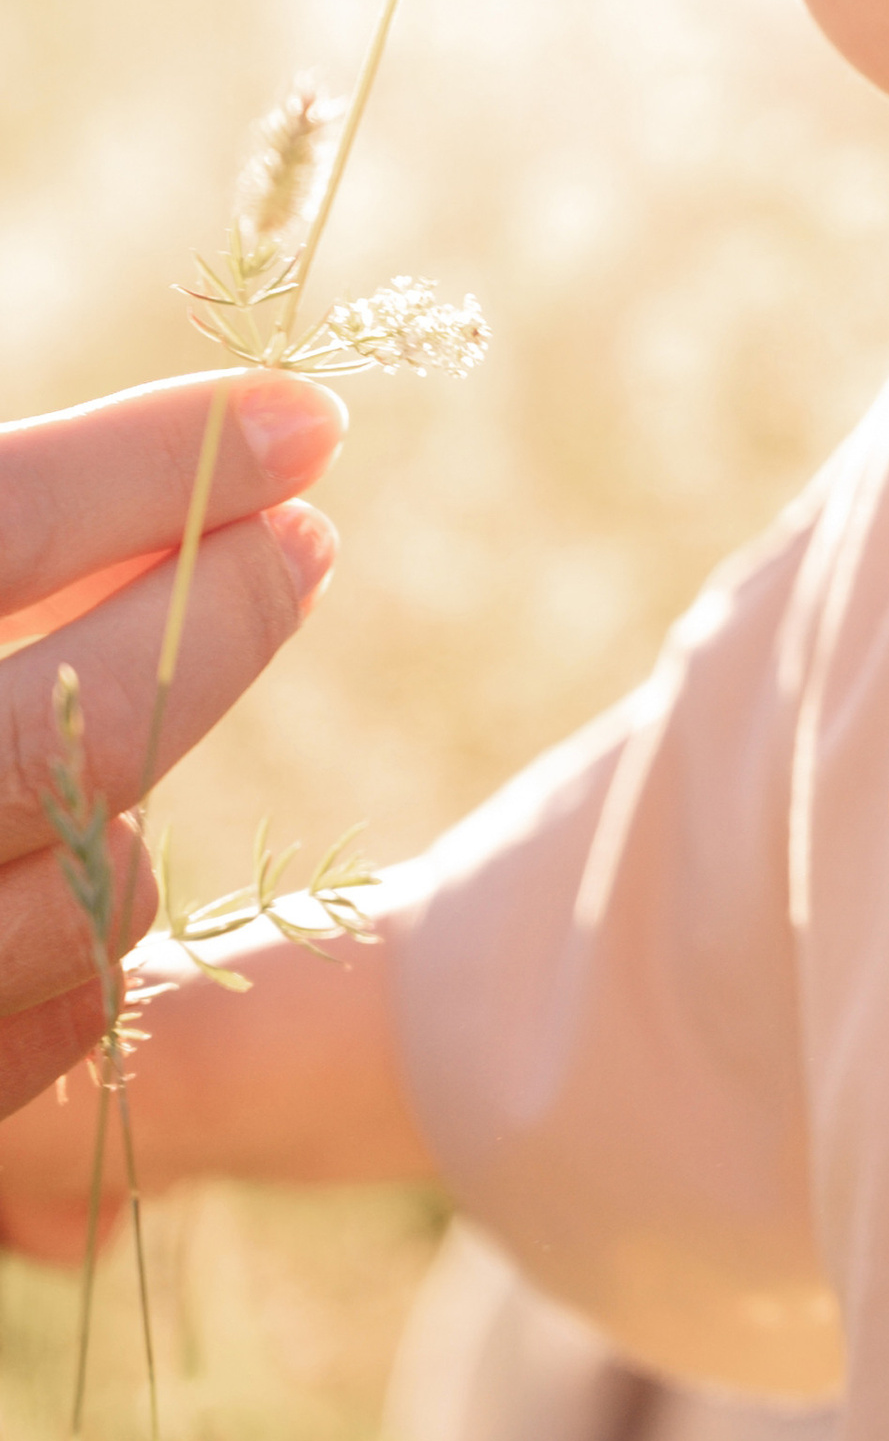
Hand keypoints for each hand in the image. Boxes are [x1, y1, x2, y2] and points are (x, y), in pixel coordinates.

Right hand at [0, 374, 343, 1122]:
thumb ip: (14, 544)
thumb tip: (215, 447)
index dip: (146, 462)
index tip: (300, 417)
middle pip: (66, 723)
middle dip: (215, 622)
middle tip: (309, 537)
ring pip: (96, 888)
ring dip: (131, 819)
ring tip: (111, 770)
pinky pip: (67, 1023)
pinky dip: (80, 961)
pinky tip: (53, 901)